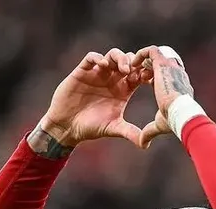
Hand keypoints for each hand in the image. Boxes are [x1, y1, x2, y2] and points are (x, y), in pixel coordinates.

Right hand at [36, 48, 151, 149]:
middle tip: (135, 71)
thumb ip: (130, 132)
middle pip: (127, 61)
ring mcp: (97, 74)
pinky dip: (98, 58)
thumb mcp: (113, 129)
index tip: (148, 78)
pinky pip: (91, 58)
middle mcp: (111, 79)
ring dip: (119, 58)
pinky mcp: (82, 72)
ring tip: (123, 69)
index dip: (144, 73)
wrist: (67, 127)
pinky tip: (103, 65)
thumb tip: (147, 144)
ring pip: (112, 56)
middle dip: (133, 63)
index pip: (137, 74)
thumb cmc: (91, 128)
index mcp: (123, 90)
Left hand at [134, 45, 194, 148]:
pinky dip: (140, 55)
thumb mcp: (160, 125)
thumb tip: (142, 144)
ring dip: (142, 60)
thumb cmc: (175, 121)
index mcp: (176, 85)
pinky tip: (131, 64)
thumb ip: (150, 131)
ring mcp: (170, 66)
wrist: (182, 113)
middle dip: (145, 67)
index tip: (138, 82)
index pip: (162, 75)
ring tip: (130, 68)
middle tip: (132, 74)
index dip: (149, 77)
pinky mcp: (164, 63)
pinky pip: (151, 51)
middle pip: (159, 62)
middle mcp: (175, 73)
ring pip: (155, 54)